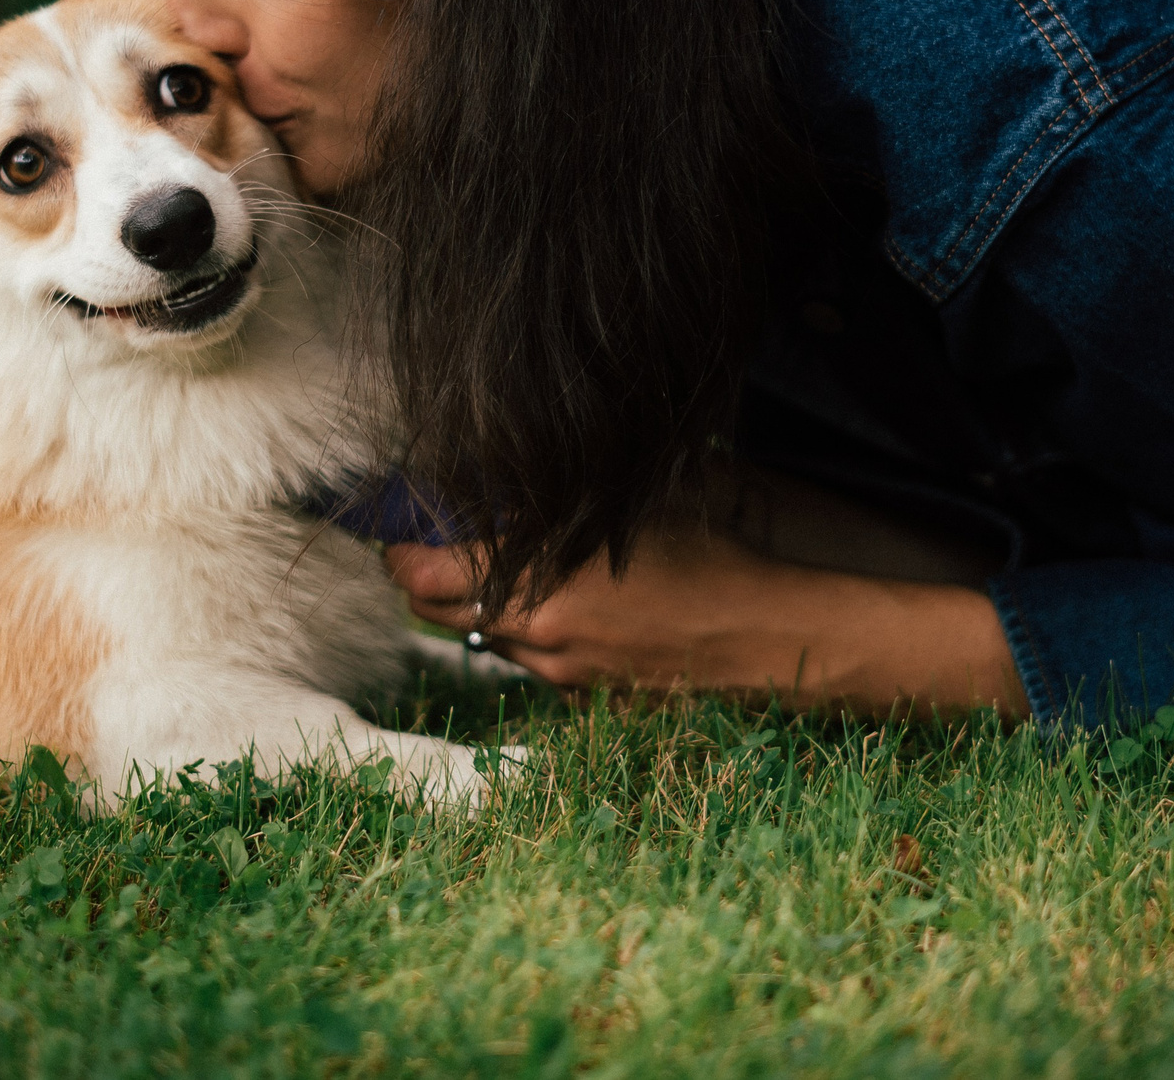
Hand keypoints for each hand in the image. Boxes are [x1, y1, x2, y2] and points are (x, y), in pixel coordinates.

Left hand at [388, 500, 1027, 718]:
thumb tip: (486, 479)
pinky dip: (525, 621)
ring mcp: (559, 674)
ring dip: (478, 593)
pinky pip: (528, 654)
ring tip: (514, 551)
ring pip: (479, 632)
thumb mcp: (625, 508)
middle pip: (433, 608)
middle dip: (427, 567)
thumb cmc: (710, 556)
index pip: (421, 573)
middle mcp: (536, 638)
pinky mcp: (583, 694)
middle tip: (442, 527)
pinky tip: (565, 590)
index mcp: (538, 587)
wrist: (770, 637)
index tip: (409, 509)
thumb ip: (548, 498)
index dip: (403, 539)